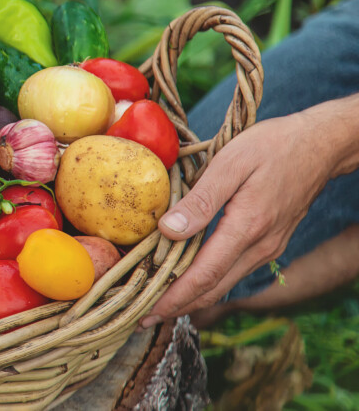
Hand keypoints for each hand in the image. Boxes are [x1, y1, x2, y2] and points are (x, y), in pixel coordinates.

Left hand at [140, 111, 331, 325]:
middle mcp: (259, 246)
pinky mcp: (268, 241)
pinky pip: (233, 270)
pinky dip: (208, 281)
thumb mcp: (230, 163)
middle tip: (143, 319)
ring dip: (192, 297)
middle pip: (213, 288)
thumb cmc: (272, 146)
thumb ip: (200, 200)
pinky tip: (188, 280)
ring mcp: (267, 246)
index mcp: (247, 227)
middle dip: (178, 307)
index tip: (147, 311)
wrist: (318, 145)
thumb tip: (168, 231)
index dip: (174, 297)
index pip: (204, 275)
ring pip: (224, 282)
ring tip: (159, 305)